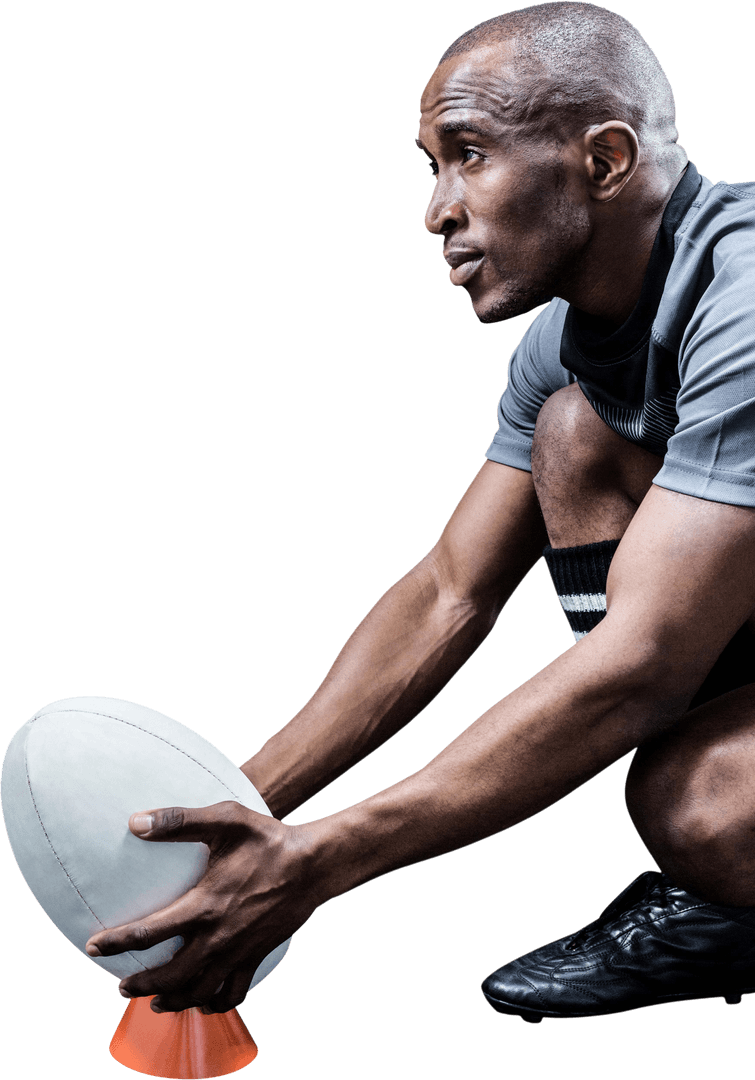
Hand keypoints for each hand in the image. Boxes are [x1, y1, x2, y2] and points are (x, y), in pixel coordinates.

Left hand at [85, 801, 321, 1013]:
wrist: (313, 864)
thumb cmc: (269, 839)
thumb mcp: (226, 819)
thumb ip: (180, 820)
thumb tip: (135, 822)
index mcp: (204, 904)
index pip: (148, 932)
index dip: (117, 942)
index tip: (94, 947)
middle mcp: (218, 936)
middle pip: (170, 976)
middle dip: (141, 985)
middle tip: (121, 986)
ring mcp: (239, 951)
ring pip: (198, 992)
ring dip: (172, 1001)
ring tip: (154, 1002)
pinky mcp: (256, 956)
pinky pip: (233, 993)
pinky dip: (214, 1004)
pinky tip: (204, 1003)